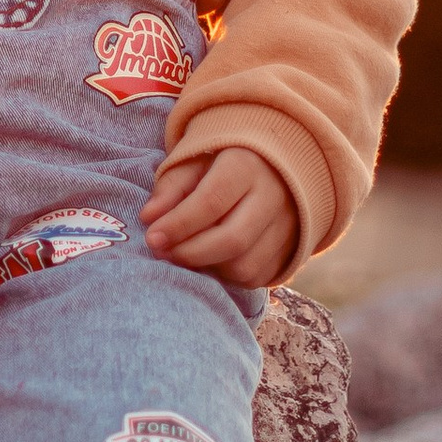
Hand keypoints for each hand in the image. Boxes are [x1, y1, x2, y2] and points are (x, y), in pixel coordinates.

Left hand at [142, 147, 298, 284]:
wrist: (273, 168)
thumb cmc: (222, 165)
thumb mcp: (193, 163)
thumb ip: (170, 188)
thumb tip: (149, 218)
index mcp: (246, 166)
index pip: (211, 202)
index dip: (178, 225)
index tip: (152, 237)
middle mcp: (274, 196)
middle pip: (232, 240)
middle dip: (190, 254)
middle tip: (163, 253)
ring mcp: (288, 226)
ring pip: (245, 266)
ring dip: (208, 268)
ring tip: (187, 254)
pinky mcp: (292, 250)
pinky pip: (257, 278)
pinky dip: (228, 276)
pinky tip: (212, 260)